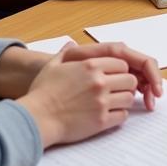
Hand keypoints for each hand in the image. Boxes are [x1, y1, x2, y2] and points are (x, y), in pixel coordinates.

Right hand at [20, 42, 162, 146]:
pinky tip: (109, 115)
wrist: (36, 119)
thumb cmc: (41, 93)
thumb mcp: (52, 66)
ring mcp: (101, 102)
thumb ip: (65, 53)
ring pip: (129, 98)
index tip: (114, 77)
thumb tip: (71, 44)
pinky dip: (119, 115)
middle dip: (125, 85)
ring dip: (123, 100)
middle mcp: (99, 82)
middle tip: (117, 90)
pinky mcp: (101, 121)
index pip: (122, 64)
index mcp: (90, 66)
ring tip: (113, 103)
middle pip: (130, 80)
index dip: (120, 71)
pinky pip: (123, 116)